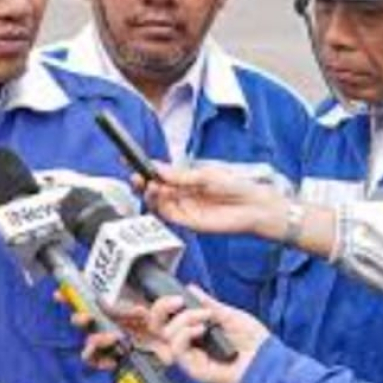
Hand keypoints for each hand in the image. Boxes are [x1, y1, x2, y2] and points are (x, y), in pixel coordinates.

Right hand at [141, 289, 268, 382]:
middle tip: (178, 301)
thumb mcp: (230, 315)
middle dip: (162, 309)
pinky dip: (186, 334)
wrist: (269, 362)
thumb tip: (192, 289)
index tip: (175, 296)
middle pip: (157, 327)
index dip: (162, 306)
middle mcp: (190, 346)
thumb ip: (209, 304)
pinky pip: (177, 350)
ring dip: (183, 320)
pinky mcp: (195, 370)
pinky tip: (201, 329)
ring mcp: (191, 358)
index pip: (166, 320)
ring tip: (205, 318)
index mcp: (196, 333)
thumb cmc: (257, 345)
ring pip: (165, 335)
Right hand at [145, 165, 286, 240]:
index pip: (160, 173)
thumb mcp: (204, 175)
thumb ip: (180, 175)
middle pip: (155, 188)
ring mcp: (184, 207)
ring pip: (158, 202)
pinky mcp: (188, 221)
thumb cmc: (235, 186)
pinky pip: (168, 214)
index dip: (144, 168)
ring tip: (150, 185)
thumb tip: (157, 168)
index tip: (130, 161)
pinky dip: (160, 205)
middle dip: (142, 182)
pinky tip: (158, 195)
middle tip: (137, 176)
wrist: (253, 206)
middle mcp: (182, 193)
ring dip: (150, 193)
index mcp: (186, 179)